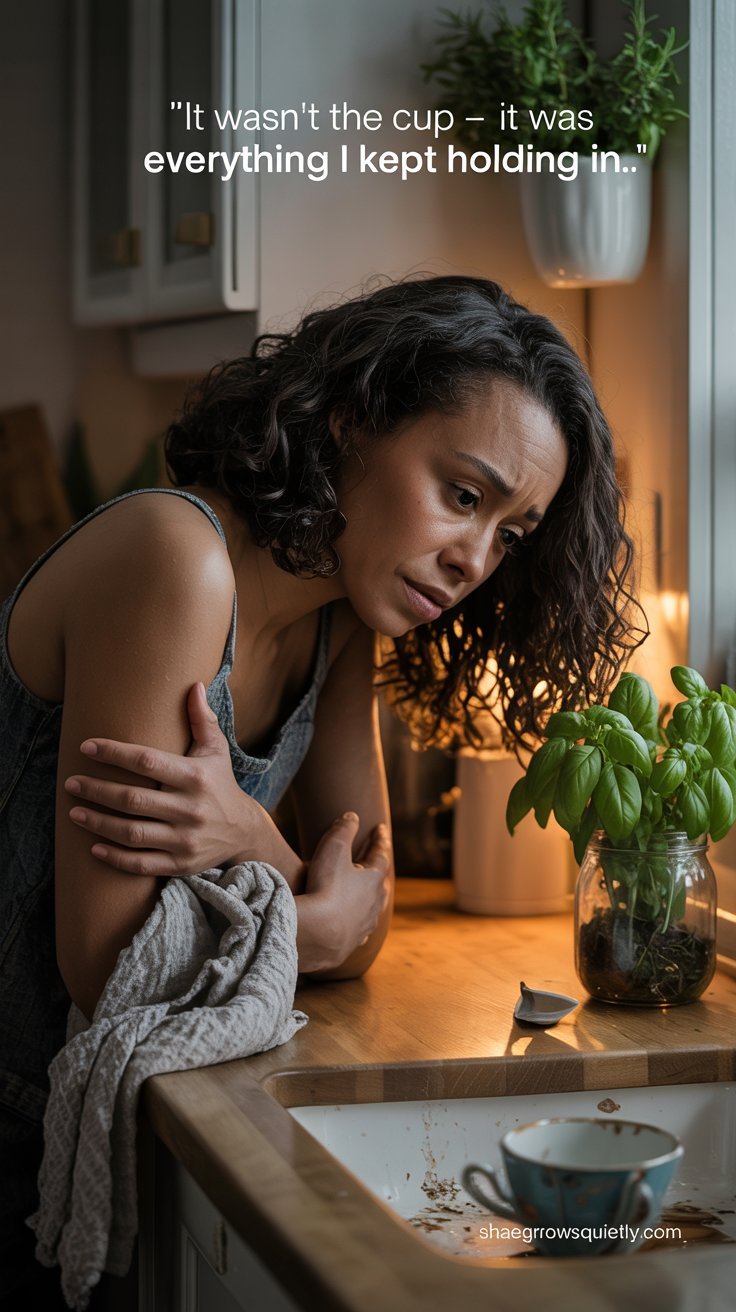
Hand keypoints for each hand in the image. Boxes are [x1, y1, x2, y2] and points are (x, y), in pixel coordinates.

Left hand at [64, 682, 257, 875]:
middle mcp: (190, 809)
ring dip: (98, 823)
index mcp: (195, 776)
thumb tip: (193, 685)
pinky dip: (115, 858)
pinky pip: (141, 864)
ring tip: (74, 813)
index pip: (147, 761)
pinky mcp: (180, 864)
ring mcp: (185, 840)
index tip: (87, 747)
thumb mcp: (216, 750)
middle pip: (133, 799)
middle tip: (71, 782)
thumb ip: (201, 719)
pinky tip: (93, 847)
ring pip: (132, 833)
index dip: (114, 753)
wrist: (243, 832)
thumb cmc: (221, 783)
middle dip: (97, 790)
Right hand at [296, 812, 391, 971]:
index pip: (381, 853)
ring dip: (371, 897)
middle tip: (377, 861)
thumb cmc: (326, 887)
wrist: (319, 933)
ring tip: (369, 893)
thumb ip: (344, 829)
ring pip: (374, 907)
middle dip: (379, 870)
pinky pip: (362, 929)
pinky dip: (360, 922)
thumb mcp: (333, 849)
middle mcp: (375, 902)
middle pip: (381, 882)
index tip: (380, 828)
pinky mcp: (354, 942)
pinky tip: (358, 925)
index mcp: (374, 878)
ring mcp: (366, 923)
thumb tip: (353, 816)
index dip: (380, 839)